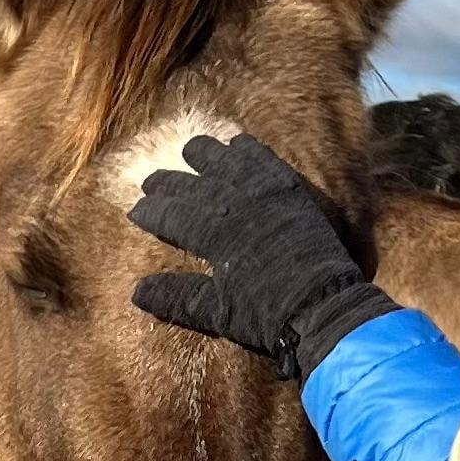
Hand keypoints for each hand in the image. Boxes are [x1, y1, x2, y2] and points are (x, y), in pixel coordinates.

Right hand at [129, 132, 394, 381]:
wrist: (323, 306)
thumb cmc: (269, 315)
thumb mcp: (219, 314)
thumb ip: (179, 299)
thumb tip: (138, 292)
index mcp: (217, 237)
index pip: (175, 217)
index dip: (153, 212)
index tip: (136, 210)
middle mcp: (238, 207)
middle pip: (195, 187)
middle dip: (169, 183)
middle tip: (150, 181)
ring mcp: (267, 196)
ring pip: (230, 165)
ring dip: (208, 155)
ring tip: (191, 149)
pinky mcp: (292, 193)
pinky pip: (266, 163)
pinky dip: (251, 152)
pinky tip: (238, 146)